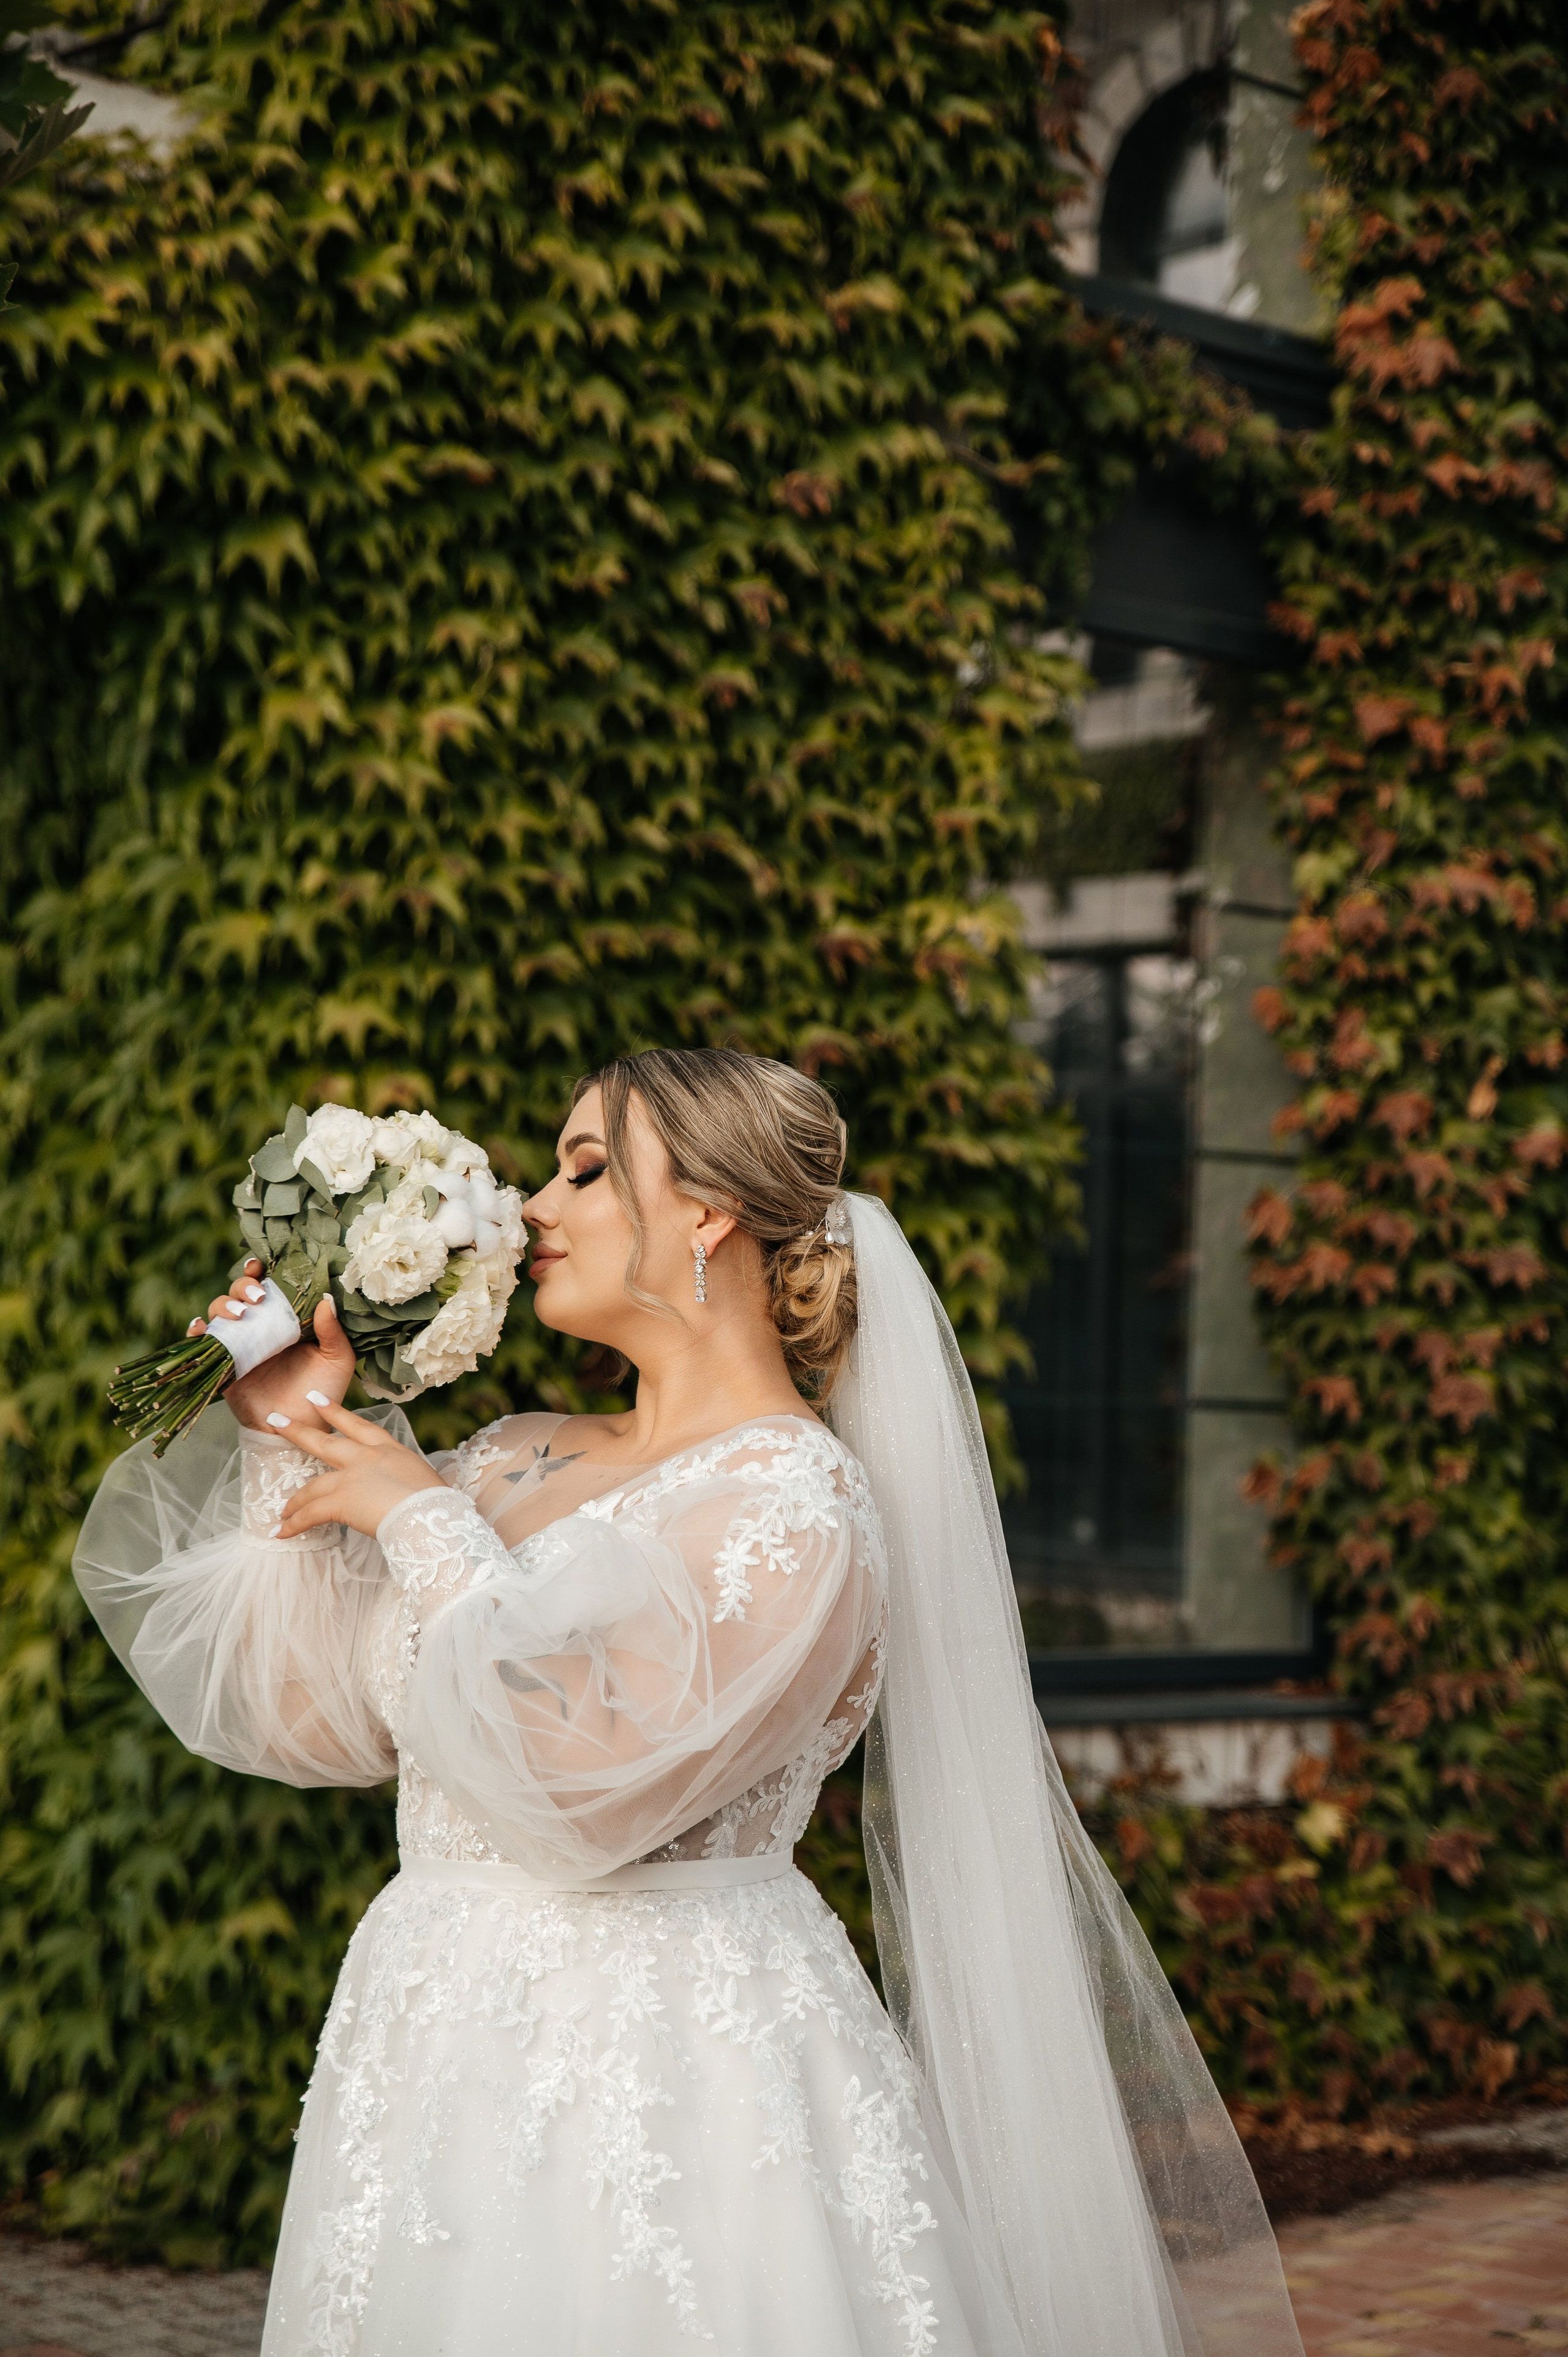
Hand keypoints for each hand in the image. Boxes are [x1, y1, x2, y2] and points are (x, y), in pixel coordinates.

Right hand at [192, 1258, 355, 1433]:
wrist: (299, 1430)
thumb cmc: (322, 1394)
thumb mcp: (337, 1360)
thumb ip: (333, 1331)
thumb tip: (325, 1298)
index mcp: (286, 1320)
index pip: (268, 1287)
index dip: (259, 1271)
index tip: (260, 1264)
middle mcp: (260, 1328)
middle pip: (239, 1294)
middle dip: (241, 1287)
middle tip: (257, 1298)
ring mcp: (240, 1345)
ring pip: (220, 1313)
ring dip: (223, 1305)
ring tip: (239, 1314)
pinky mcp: (225, 1365)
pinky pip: (204, 1344)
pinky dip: (198, 1332)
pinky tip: (201, 1328)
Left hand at [274, 1397, 448, 1540]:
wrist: (432, 1516)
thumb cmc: (438, 1504)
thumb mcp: (422, 1479)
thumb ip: (402, 1479)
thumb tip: (400, 1490)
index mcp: (389, 1449)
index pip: (358, 1425)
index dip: (335, 1412)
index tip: (315, 1399)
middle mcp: (367, 1457)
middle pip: (325, 1441)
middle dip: (297, 1430)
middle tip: (275, 1419)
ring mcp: (351, 1477)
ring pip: (312, 1486)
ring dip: (294, 1501)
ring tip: (282, 1510)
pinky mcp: (341, 1501)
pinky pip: (310, 1514)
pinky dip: (295, 1525)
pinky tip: (282, 1532)